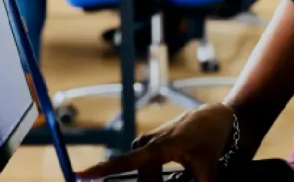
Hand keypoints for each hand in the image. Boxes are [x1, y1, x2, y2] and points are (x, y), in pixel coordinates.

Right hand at [77, 103, 234, 181]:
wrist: (214, 118)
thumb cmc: (209, 140)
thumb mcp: (208, 168)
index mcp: (157, 147)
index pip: (125, 162)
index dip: (102, 169)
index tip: (79, 174)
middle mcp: (145, 144)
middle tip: (181, 175)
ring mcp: (145, 144)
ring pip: (147, 179)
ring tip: (183, 174)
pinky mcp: (147, 147)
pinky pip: (149, 172)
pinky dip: (161, 178)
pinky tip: (179, 174)